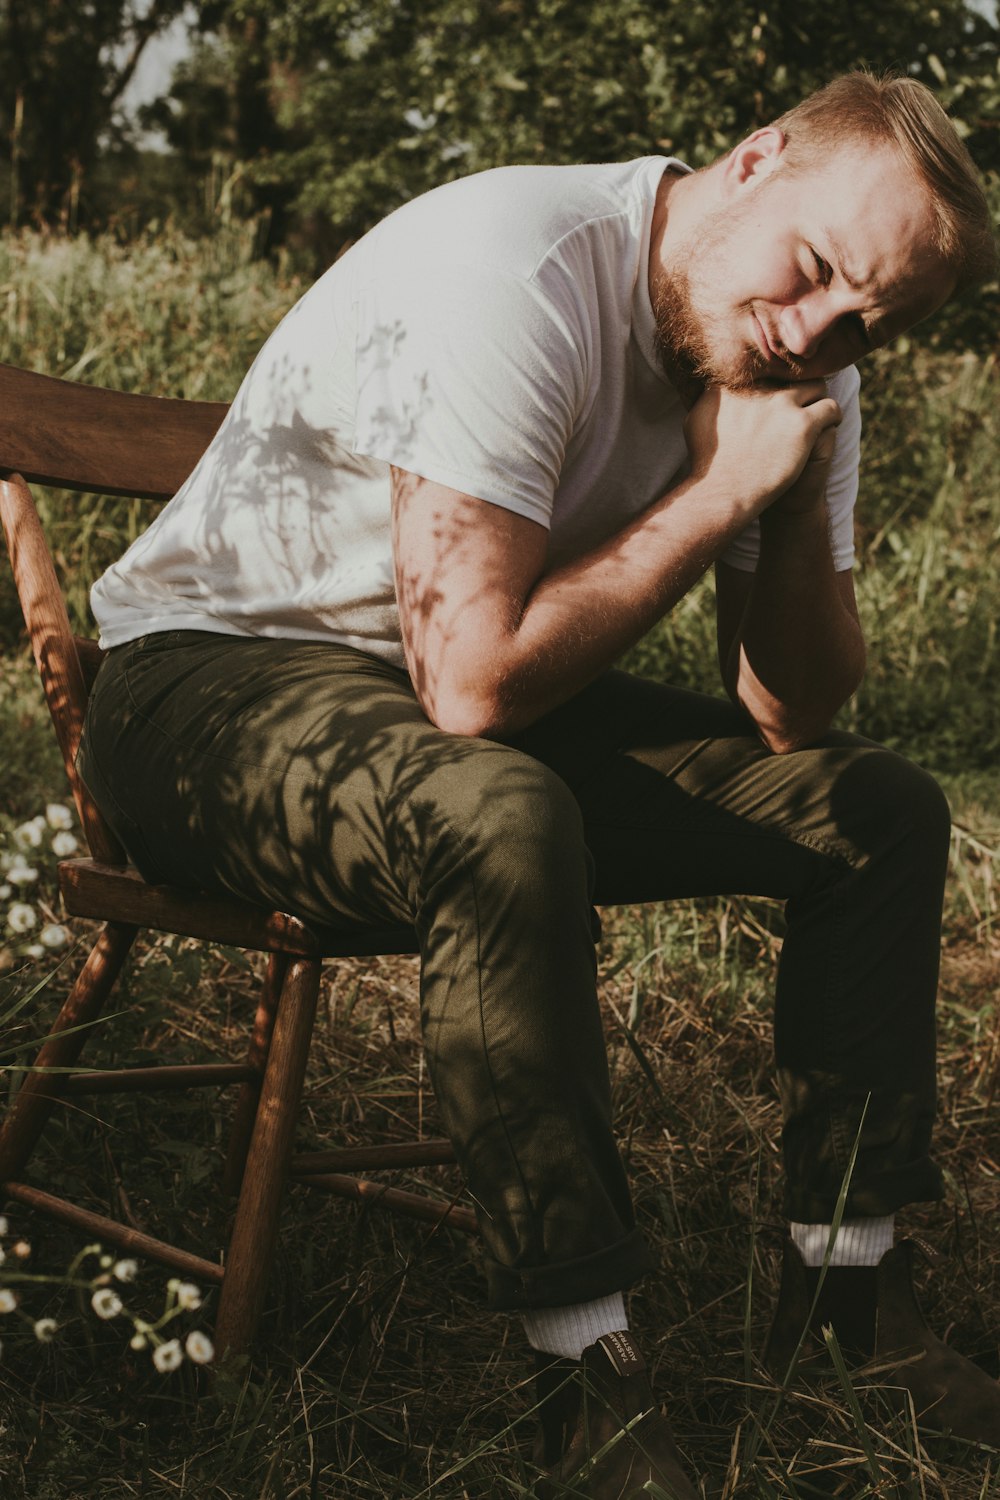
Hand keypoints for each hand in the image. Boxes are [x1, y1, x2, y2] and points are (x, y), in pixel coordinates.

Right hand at [683, 381, 841, 517]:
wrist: (723, 492)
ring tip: (819, 410)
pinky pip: (830, 407)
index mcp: (736, 384)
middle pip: (791, 373)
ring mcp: (783, 404)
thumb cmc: (707, 463)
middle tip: (801, 398)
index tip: (775, 393)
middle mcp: (761, 388)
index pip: (764, 368)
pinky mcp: (803, 425)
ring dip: (818, 396)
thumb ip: (708, 397)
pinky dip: (833, 414)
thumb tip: (713, 386)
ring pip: (816, 385)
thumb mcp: (695, 420)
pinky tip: (830, 423)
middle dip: (797, 383)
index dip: (773, 380)